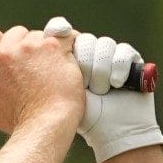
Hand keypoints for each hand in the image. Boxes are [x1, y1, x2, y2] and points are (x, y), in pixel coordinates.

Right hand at [0, 21, 82, 134]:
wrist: (46, 124)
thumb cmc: (22, 121)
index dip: (1, 39)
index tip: (10, 48)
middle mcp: (5, 54)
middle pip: (16, 33)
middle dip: (27, 45)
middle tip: (36, 66)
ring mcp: (29, 48)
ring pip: (40, 35)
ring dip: (47, 49)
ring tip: (52, 72)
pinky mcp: (52, 47)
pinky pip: (64, 38)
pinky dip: (67, 50)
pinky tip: (67, 64)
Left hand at [49, 21, 162, 162]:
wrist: (111, 131)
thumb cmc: (79, 116)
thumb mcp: (56, 91)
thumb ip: (45, 69)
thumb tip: (30, 44)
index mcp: (69, 59)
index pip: (64, 33)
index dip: (60, 31)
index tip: (58, 33)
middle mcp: (90, 54)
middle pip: (85, 40)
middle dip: (84, 62)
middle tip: (84, 85)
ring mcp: (111, 56)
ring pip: (104, 44)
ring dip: (101, 70)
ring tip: (100, 91)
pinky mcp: (132, 60)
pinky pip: (124, 51)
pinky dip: (119, 67)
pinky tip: (116, 84)